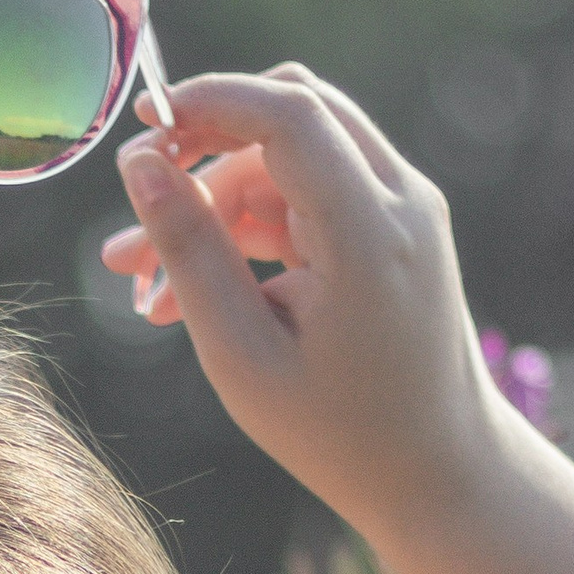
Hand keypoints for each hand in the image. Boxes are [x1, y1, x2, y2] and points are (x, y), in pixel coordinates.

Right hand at [98, 68, 505, 527]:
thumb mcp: (243, 353)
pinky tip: (190, 293)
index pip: (287, 113)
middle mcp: (400, 201)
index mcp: (370, 232)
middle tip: (135, 206)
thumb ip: (189, 253)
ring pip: (290, 159)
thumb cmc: (338, 432)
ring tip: (143, 285)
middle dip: (204, 149)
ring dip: (216, 203)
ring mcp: (403, 210)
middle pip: (291, 113)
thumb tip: (140, 166)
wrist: (438, 472)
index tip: (139, 125)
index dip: (207, 101)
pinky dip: (248, 229)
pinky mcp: (392, 229)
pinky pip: (308, 197)